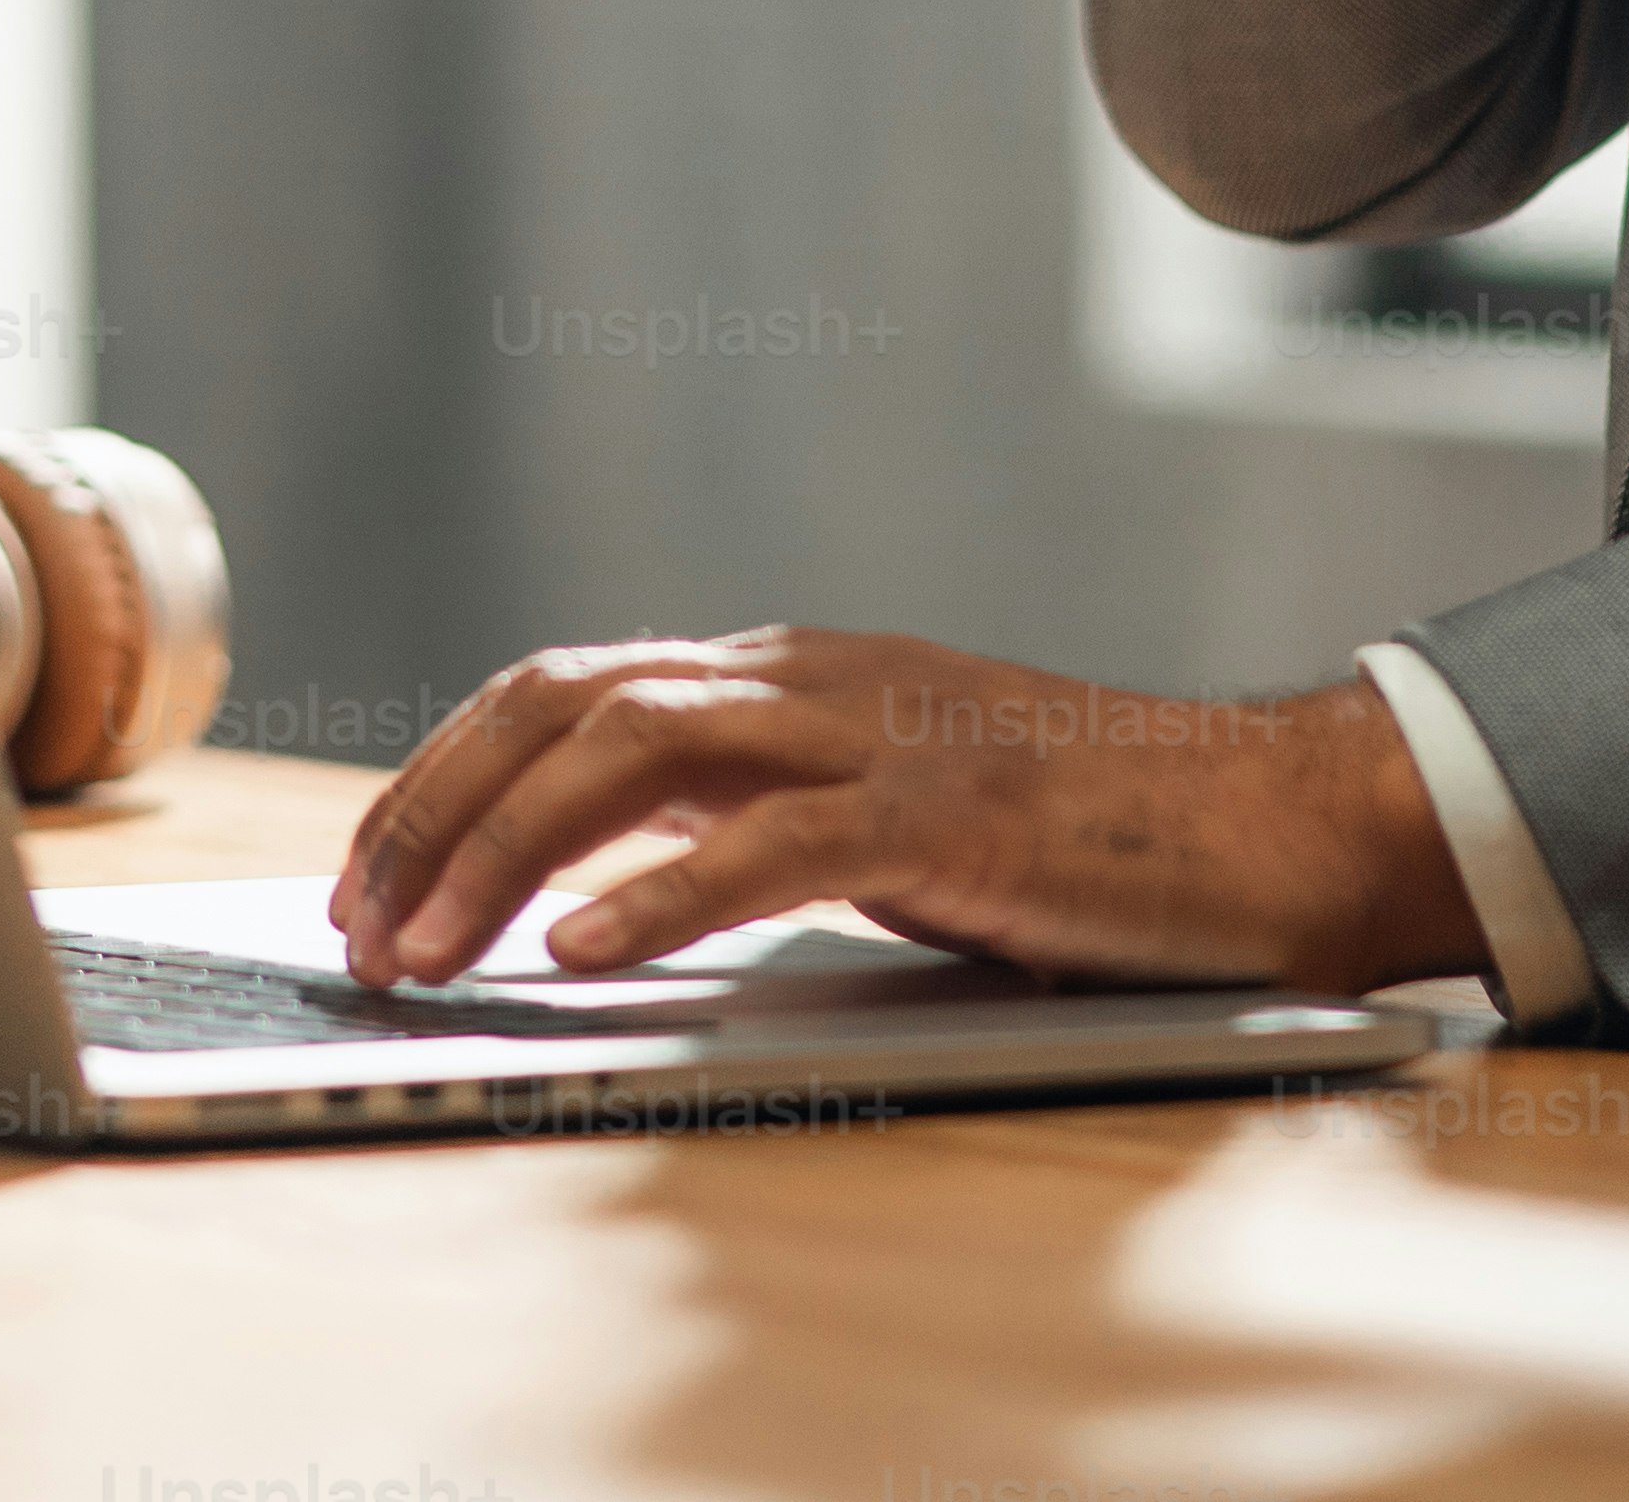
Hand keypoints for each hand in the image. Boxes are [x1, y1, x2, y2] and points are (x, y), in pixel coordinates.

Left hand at [325, 625, 1482, 998]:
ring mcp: (877, 733)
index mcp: (781, 673)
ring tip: (435, 954)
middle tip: (364, 935)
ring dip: (508, 857)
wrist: (1264, 822)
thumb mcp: (875, 816)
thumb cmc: (1075, 844)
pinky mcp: (950, 812)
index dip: (442, 780)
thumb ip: (748, 823)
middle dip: (436, 816)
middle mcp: (806, 677)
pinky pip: (775, 841)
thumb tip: (588, 896)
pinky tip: (587, 954)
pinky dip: (663, 892)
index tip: (370, 882)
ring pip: (636, 750)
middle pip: (562, 702)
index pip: (559, 690)